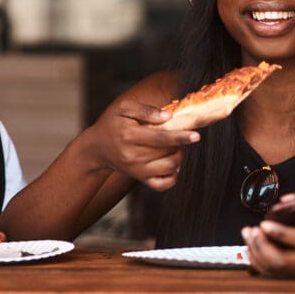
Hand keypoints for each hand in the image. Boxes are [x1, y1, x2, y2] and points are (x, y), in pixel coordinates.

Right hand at [84, 98, 198, 190]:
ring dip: (178, 157)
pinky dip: (173, 176)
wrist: (98, 147)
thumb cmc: (114, 124)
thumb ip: (145, 110)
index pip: (160, 138)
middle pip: (167, 153)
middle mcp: (133, 156)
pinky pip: (163, 184)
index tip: (196, 136)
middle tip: (178, 134)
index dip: (180, 137)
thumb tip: (167, 117)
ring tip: (174, 147)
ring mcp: (137, 170)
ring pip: (169, 168)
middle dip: (180, 144)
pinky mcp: (140, 178)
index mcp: (129, 135)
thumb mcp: (124, 108)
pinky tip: (171, 164)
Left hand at [241, 189, 294, 277]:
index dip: (279, 233)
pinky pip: (273, 274)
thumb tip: (283, 201)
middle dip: (261, 246)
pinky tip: (252, 247)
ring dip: (256, 254)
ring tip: (248, 234)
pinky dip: (259, 262)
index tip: (263, 224)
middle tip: (252, 230)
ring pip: (275, 270)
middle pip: (282, 261)